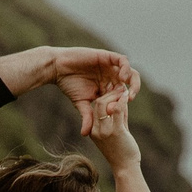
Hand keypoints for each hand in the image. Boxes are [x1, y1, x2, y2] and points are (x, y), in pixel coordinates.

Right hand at [0, 46, 138, 131]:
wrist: (58, 68)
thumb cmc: (68, 85)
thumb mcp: (81, 104)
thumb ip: (87, 117)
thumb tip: (85, 135)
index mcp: (107, 87)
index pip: (122, 94)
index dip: (124, 102)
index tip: (122, 110)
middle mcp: (111, 76)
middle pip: (130, 82)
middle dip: (133, 90)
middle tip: (129, 100)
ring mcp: (110, 66)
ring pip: (129, 71)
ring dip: (132, 80)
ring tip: (127, 90)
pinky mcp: (107, 56)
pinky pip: (122, 60)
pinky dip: (125, 68)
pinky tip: (121, 77)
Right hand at [84, 82, 140, 170]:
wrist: (125, 168)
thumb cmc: (121, 151)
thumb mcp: (117, 130)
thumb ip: (118, 116)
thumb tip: (121, 101)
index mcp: (93, 130)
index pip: (94, 107)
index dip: (105, 97)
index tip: (114, 91)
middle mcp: (96, 130)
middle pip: (97, 104)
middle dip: (109, 94)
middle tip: (119, 88)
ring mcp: (104, 131)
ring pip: (104, 104)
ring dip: (115, 95)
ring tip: (124, 90)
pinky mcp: (115, 131)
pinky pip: (117, 110)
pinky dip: (123, 100)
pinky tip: (128, 95)